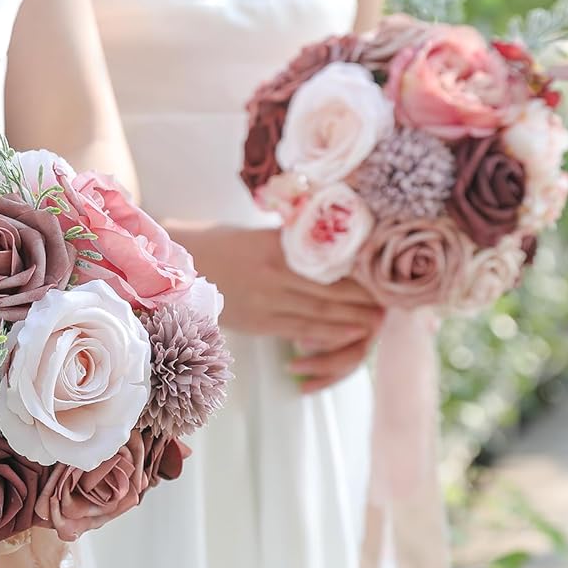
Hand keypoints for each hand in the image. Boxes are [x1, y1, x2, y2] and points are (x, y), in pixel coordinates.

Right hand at [172, 223, 382, 387]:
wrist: (174, 268)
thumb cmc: (217, 244)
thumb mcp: (256, 234)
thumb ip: (291, 242)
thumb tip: (329, 247)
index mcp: (277, 246)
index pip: (330, 262)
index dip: (361, 270)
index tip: (385, 271)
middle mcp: (275, 274)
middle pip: (331, 289)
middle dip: (364, 296)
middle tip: (392, 298)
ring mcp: (267, 300)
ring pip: (321, 312)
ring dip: (353, 316)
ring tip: (378, 317)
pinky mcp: (258, 322)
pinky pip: (301, 329)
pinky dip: (329, 332)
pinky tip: (350, 332)